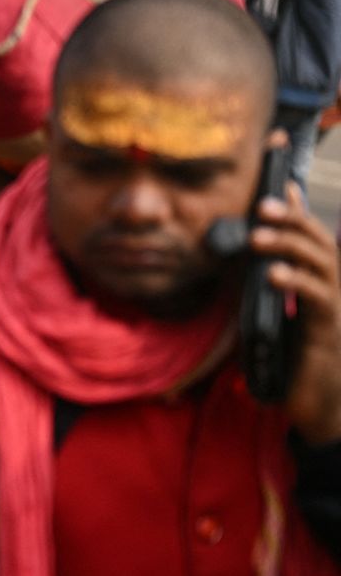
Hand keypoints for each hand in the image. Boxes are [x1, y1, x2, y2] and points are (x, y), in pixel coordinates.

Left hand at [252, 182, 340, 443]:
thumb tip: (244, 244)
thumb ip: (266, 274)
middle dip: (292, 218)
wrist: (318, 398)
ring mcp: (336, 304)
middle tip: (261, 206)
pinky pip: (317, 297)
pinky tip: (273, 276)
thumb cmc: (295, 349)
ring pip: (320, 262)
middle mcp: (334, 283)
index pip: (309, 230)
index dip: (296, 203)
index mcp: (318, 274)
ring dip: (289, 245)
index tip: (277, 177)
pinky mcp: (330, 327)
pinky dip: (296, 282)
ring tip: (259, 238)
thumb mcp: (275, 305)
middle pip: (318, 239)